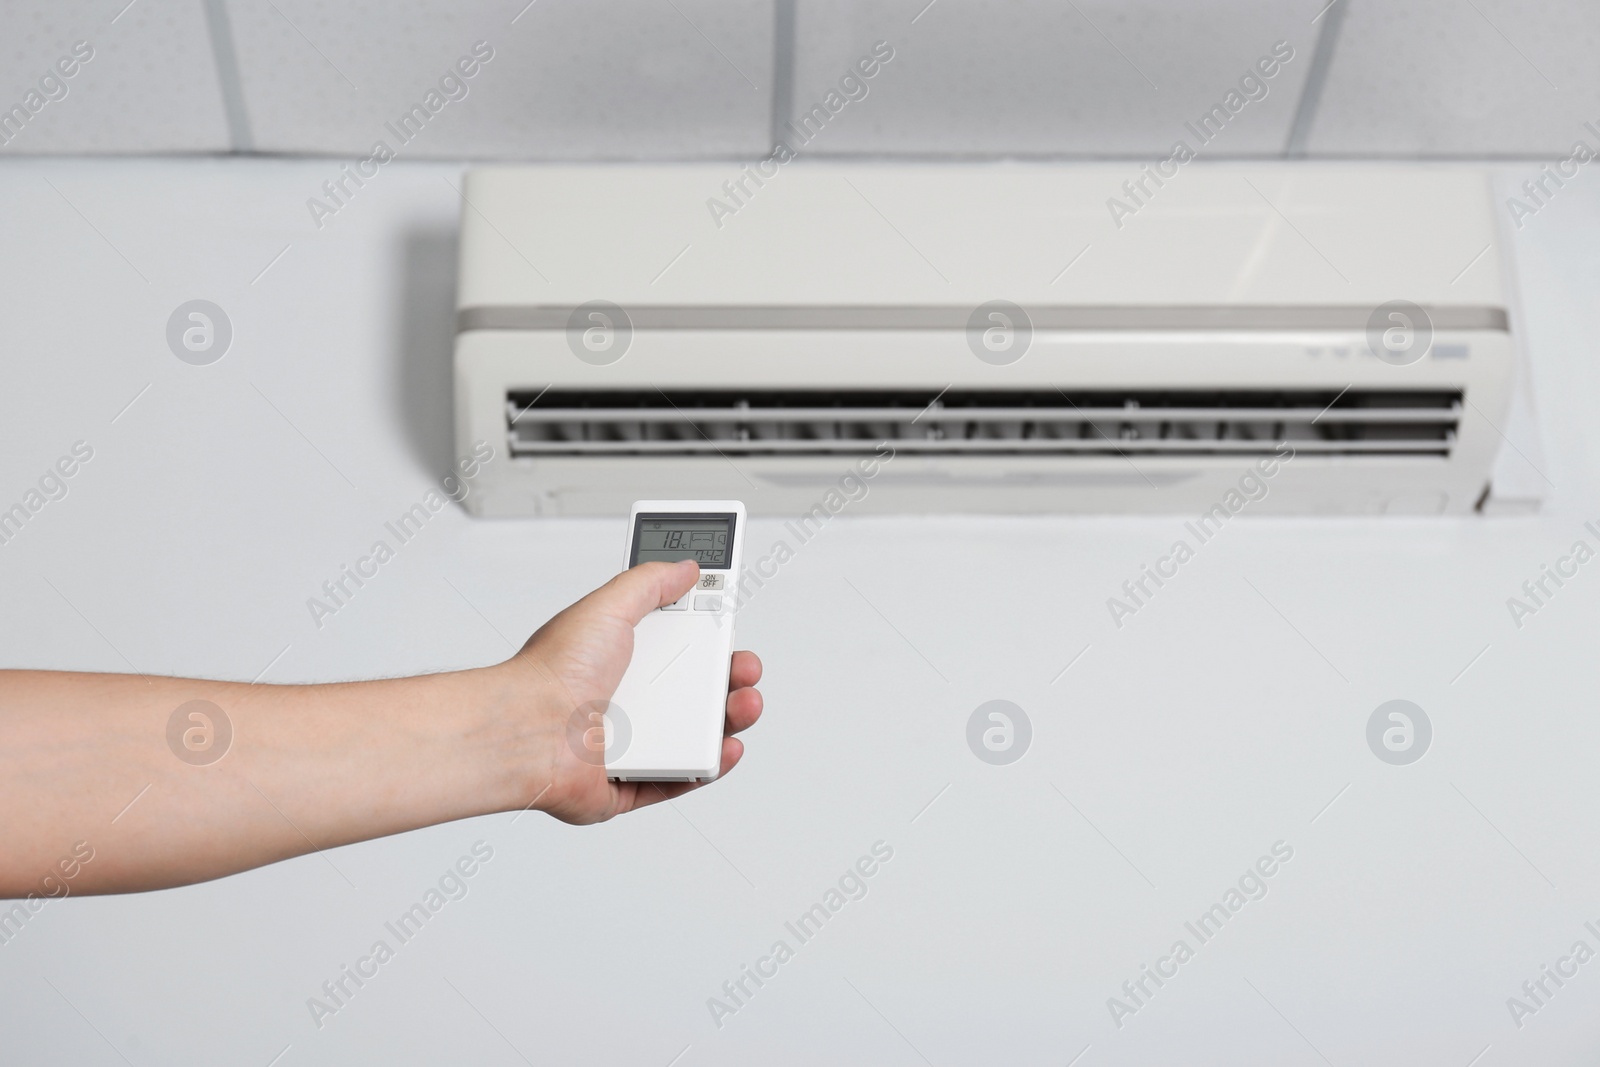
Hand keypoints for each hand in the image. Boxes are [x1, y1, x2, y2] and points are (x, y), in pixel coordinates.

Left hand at [498, 559, 762, 823]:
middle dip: (729, 677)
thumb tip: (684, 569)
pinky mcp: (626, 785)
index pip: (675, 643)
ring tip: (744, 703)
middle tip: (743, 666)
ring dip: (729, 720)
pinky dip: (707, 767)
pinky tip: (725, 748)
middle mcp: (623, 699)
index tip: (730, 624)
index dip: (707, 635)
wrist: (530, 730)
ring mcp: (627, 745)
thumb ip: (650, 583)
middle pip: (693, 689)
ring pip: (694, 736)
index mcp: (618, 658)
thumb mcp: (609, 606)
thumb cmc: (553, 672)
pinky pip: (678, 780)